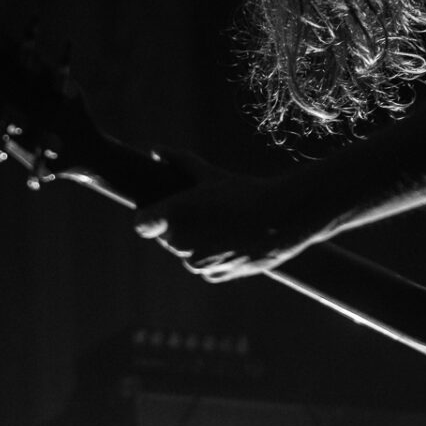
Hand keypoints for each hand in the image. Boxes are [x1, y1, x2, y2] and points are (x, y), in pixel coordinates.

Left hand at [134, 149, 310, 281]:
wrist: (283, 218)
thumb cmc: (244, 192)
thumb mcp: (209, 173)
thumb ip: (178, 160)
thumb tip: (155, 149)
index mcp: (174, 216)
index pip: (142, 223)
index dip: (148, 216)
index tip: (155, 212)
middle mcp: (180, 243)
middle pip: (167, 237)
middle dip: (178, 226)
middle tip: (203, 212)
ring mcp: (197, 263)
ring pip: (187, 254)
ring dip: (195, 243)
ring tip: (221, 225)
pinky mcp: (215, 276)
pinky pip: (205, 268)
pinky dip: (213, 258)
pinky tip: (231, 241)